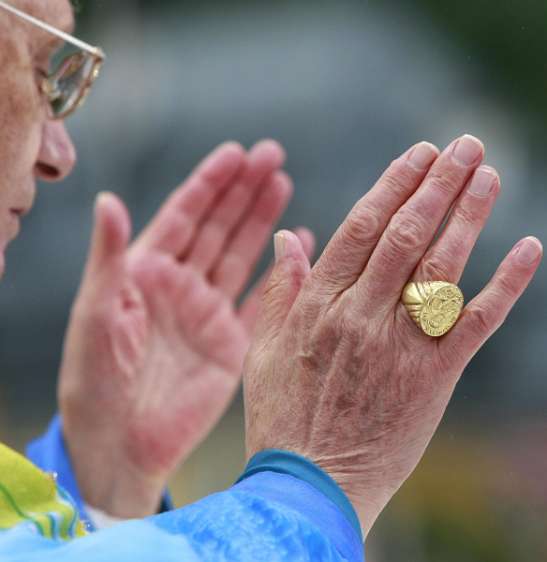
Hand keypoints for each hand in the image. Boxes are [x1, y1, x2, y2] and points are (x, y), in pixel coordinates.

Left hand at [58, 140, 313, 516]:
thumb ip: (109, 259)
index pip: (184, 215)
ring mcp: (207, 313)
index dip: (210, 183)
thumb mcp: (97, 314)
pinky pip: (259, 301)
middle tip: (273, 156)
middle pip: (218, 226)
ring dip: (261, 221)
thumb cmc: (97, 380)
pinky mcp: (230, 342)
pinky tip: (297, 247)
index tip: (236, 153)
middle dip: (243, 190)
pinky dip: (279, 276)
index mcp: (146, 273)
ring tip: (283, 184)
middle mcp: (181, 286)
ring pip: (240, 255)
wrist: (122, 442)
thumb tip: (107, 200)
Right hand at [243, 135, 541, 535]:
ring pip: (443, 266)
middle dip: (438, 183)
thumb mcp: (264, 350)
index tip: (418, 154)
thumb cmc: (283, 415)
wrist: (312, 483)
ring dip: (470, 215)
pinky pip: (476, 323)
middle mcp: (363, 316)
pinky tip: (529, 247)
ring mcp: (402, 346)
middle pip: (407, 236)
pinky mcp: (435, 378)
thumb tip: (287, 236)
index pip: (361, 228)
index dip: (393, 186)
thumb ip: (279, 290)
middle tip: (465, 145)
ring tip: (489, 173)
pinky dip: (507, 284)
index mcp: (319, 306)